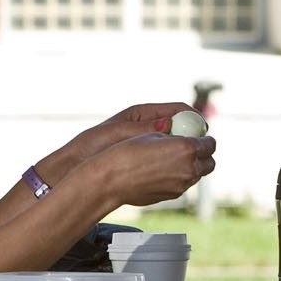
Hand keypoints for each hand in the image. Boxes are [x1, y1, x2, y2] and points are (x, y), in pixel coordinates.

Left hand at [66, 102, 194, 165]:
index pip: (178, 110)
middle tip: (201, 147)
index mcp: (144, 114)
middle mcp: (150, 128)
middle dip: (193, 136)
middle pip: (183, 128)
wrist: (78, 165)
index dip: (192, 117)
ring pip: (179, 147)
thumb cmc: (95, 144)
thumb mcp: (121, 132)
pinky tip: (174, 171)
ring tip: (188, 160)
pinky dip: (175, 165)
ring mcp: (150, 145)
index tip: (203, 127)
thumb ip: (145, 127)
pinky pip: (169, 161)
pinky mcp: (148, 161)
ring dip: (185, 153)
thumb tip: (170, 122)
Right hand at [86, 131, 216, 206]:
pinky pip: (184, 185)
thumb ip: (174, 137)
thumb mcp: (153, 135)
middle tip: (194, 149)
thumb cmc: (127, 153)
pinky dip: (180, 177)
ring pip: (197, 176)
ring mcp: (181, 185)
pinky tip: (164, 171)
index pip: (210, 144)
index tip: (201, 137)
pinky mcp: (172, 195)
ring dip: (193, 167)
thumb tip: (182, 138)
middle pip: (210, 163)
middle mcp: (188, 169)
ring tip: (176, 160)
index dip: (206, 140)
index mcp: (186, 148)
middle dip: (204, 155)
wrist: (112, 179)